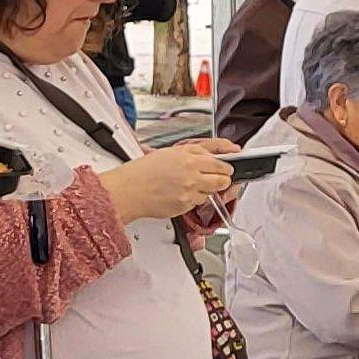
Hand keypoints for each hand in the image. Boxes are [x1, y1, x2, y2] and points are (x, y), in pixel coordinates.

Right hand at [100, 139, 234, 220]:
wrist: (129, 190)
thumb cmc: (144, 171)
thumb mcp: (171, 152)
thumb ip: (195, 153)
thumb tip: (214, 155)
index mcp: (189, 159)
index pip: (221, 162)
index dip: (228, 165)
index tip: (229, 165)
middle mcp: (192, 176)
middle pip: (223, 180)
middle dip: (223, 179)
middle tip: (217, 177)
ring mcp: (189, 192)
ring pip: (212, 193)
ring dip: (207, 190)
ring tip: (190, 185)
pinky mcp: (185, 206)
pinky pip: (198, 203)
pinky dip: (194, 199)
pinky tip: (180, 193)